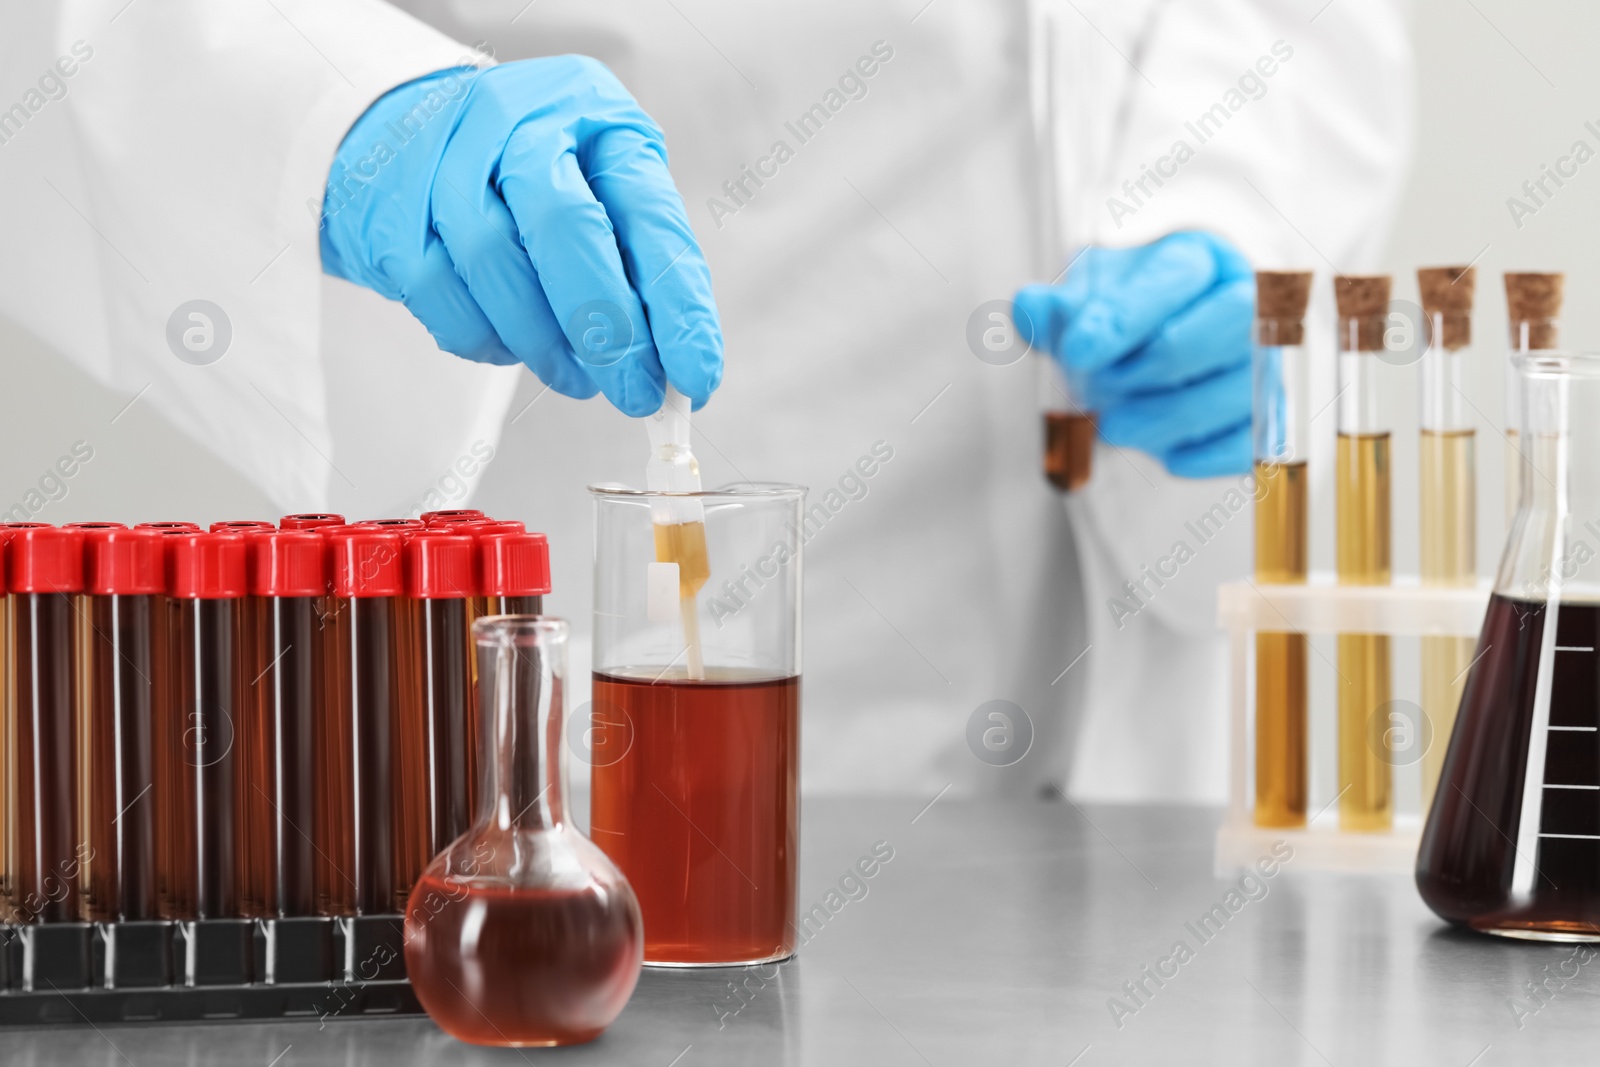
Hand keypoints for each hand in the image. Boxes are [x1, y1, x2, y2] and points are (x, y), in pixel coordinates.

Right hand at [319, 56, 721, 415]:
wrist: (404, 126)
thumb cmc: (528, 167)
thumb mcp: (599, 179)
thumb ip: (638, 258)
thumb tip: (673, 364)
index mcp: (592, 113)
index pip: (649, 214)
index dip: (678, 304)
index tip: (696, 377)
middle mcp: (518, 121)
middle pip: (567, 230)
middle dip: (607, 331)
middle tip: (633, 391)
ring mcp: (445, 161)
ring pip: (496, 266)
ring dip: (544, 345)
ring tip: (574, 376)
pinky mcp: (392, 212)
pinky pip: (441, 296)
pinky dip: (485, 340)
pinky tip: (511, 347)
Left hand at [1013, 231, 1252, 477]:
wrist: (1160, 347)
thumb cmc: (1125, 320)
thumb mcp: (1086, 303)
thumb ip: (1057, 309)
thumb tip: (1030, 307)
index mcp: (1200, 258)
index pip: (1175, 276)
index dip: (1124, 317)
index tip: (1074, 351)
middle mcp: (1249, 300)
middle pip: (1231, 321)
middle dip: (1156, 363)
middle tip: (1101, 388)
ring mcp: (1270, 356)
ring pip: (1245, 383)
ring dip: (1170, 415)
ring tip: (1115, 427)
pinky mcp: (1276, 413)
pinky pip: (1258, 438)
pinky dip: (1208, 453)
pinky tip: (1167, 455)